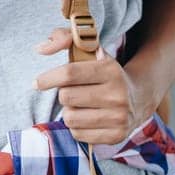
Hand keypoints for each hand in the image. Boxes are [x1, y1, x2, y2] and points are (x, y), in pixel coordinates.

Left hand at [32, 27, 153, 146]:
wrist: (138, 98)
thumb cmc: (103, 72)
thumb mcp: (91, 50)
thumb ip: (64, 38)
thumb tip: (40, 48)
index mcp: (111, 70)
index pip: (70, 73)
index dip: (49, 78)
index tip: (37, 82)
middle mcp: (117, 94)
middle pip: (66, 97)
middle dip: (63, 94)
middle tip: (72, 92)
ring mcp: (119, 117)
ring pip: (70, 118)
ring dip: (69, 112)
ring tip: (81, 106)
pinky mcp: (116, 136)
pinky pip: (78, 134)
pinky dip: (77, 127)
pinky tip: (88, 119)